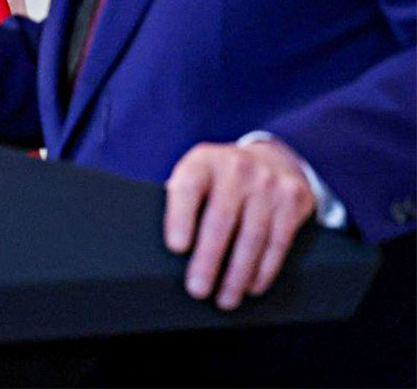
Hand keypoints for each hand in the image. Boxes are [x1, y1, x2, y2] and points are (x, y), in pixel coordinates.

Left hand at [164, 139, 317, 309]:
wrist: (272, 160)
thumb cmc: (219, 180)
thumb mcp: (197, 176)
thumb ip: (181, 201)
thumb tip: (168, 249)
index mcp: (202, 161)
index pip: (187, 188)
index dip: (180, 217)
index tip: (176, 248)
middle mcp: (236, 168)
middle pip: (220, 219)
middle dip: (208, 259)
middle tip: (197, 290)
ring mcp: (267, 183)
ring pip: (252, 236)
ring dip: (237, 274)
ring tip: (224, 300)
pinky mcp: (292, 199)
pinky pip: (278, 242)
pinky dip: (264, 270)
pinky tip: (251, 287)